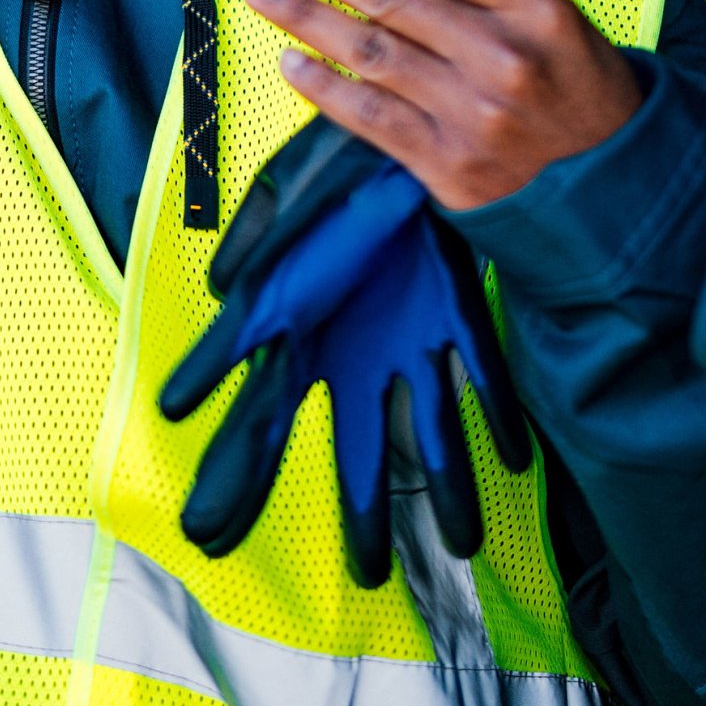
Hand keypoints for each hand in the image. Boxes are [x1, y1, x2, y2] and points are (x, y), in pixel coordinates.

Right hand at [159, 120, 532, 586]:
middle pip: (360, 452)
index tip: (210, 538)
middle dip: (367, 515)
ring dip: (451, 489)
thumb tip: (186, 372)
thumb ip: (238, 294)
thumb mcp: (271, 225)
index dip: (238, 483)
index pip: (261, 426)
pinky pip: (485, 374)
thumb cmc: (324, 177)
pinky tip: (519, 459)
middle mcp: (358, 353)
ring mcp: (410, 337)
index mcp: (302, 340)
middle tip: (371, 580)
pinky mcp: (458, 309)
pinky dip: (501, 416)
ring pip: (434, 433)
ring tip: (465, 545)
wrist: (393, 126)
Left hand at [241, 0, 644, 208]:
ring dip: (304, 15)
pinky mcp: (448, 166)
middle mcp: (503, 58)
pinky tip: (289, 60)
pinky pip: (369, 118)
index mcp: (535, 8)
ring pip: (368, 52)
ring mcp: (472, 115)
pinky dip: (323, 87)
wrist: (614, 187)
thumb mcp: (553, 19)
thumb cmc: (576, 87)